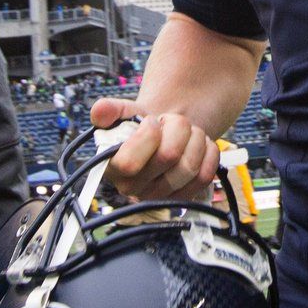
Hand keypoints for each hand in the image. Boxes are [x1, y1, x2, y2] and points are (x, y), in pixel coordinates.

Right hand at [90, 99, 214, 201]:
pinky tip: (196, 145)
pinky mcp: (185, 197)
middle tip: (171, 121)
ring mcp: (160, 197)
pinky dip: (208, 152)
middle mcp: (134, 189)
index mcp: (113, 169)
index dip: (147, 135)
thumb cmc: (140, 128)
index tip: (152, 122)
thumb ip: (109, 110)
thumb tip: (99, 111)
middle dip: (176, 127)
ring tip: (184, 132)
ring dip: (195, 138)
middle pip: (169, 156)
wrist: (162, 138)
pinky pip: (206, 174)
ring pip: (191, 166)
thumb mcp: (124, 114)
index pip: (129, 163)